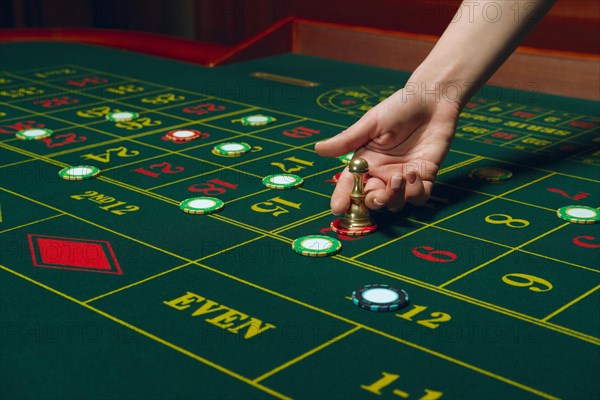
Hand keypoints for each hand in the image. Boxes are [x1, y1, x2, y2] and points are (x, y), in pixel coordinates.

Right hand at [315, 86, 459, 213]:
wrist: (432, 98)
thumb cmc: (399, 107)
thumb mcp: (370, 123)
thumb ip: (347, 140)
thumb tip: (318, 149)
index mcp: (366, 161)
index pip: (351, 185)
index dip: (343, 198)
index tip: (338, 208)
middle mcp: (382, 173)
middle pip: (372, 200)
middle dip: (373, 201)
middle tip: (377, 193)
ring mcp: (403, 177)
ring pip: (395, 203)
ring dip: (395, 196)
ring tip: (401, 175)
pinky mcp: (425, 177)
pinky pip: (419, 197)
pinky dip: (416, 192)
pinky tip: (415, 173)